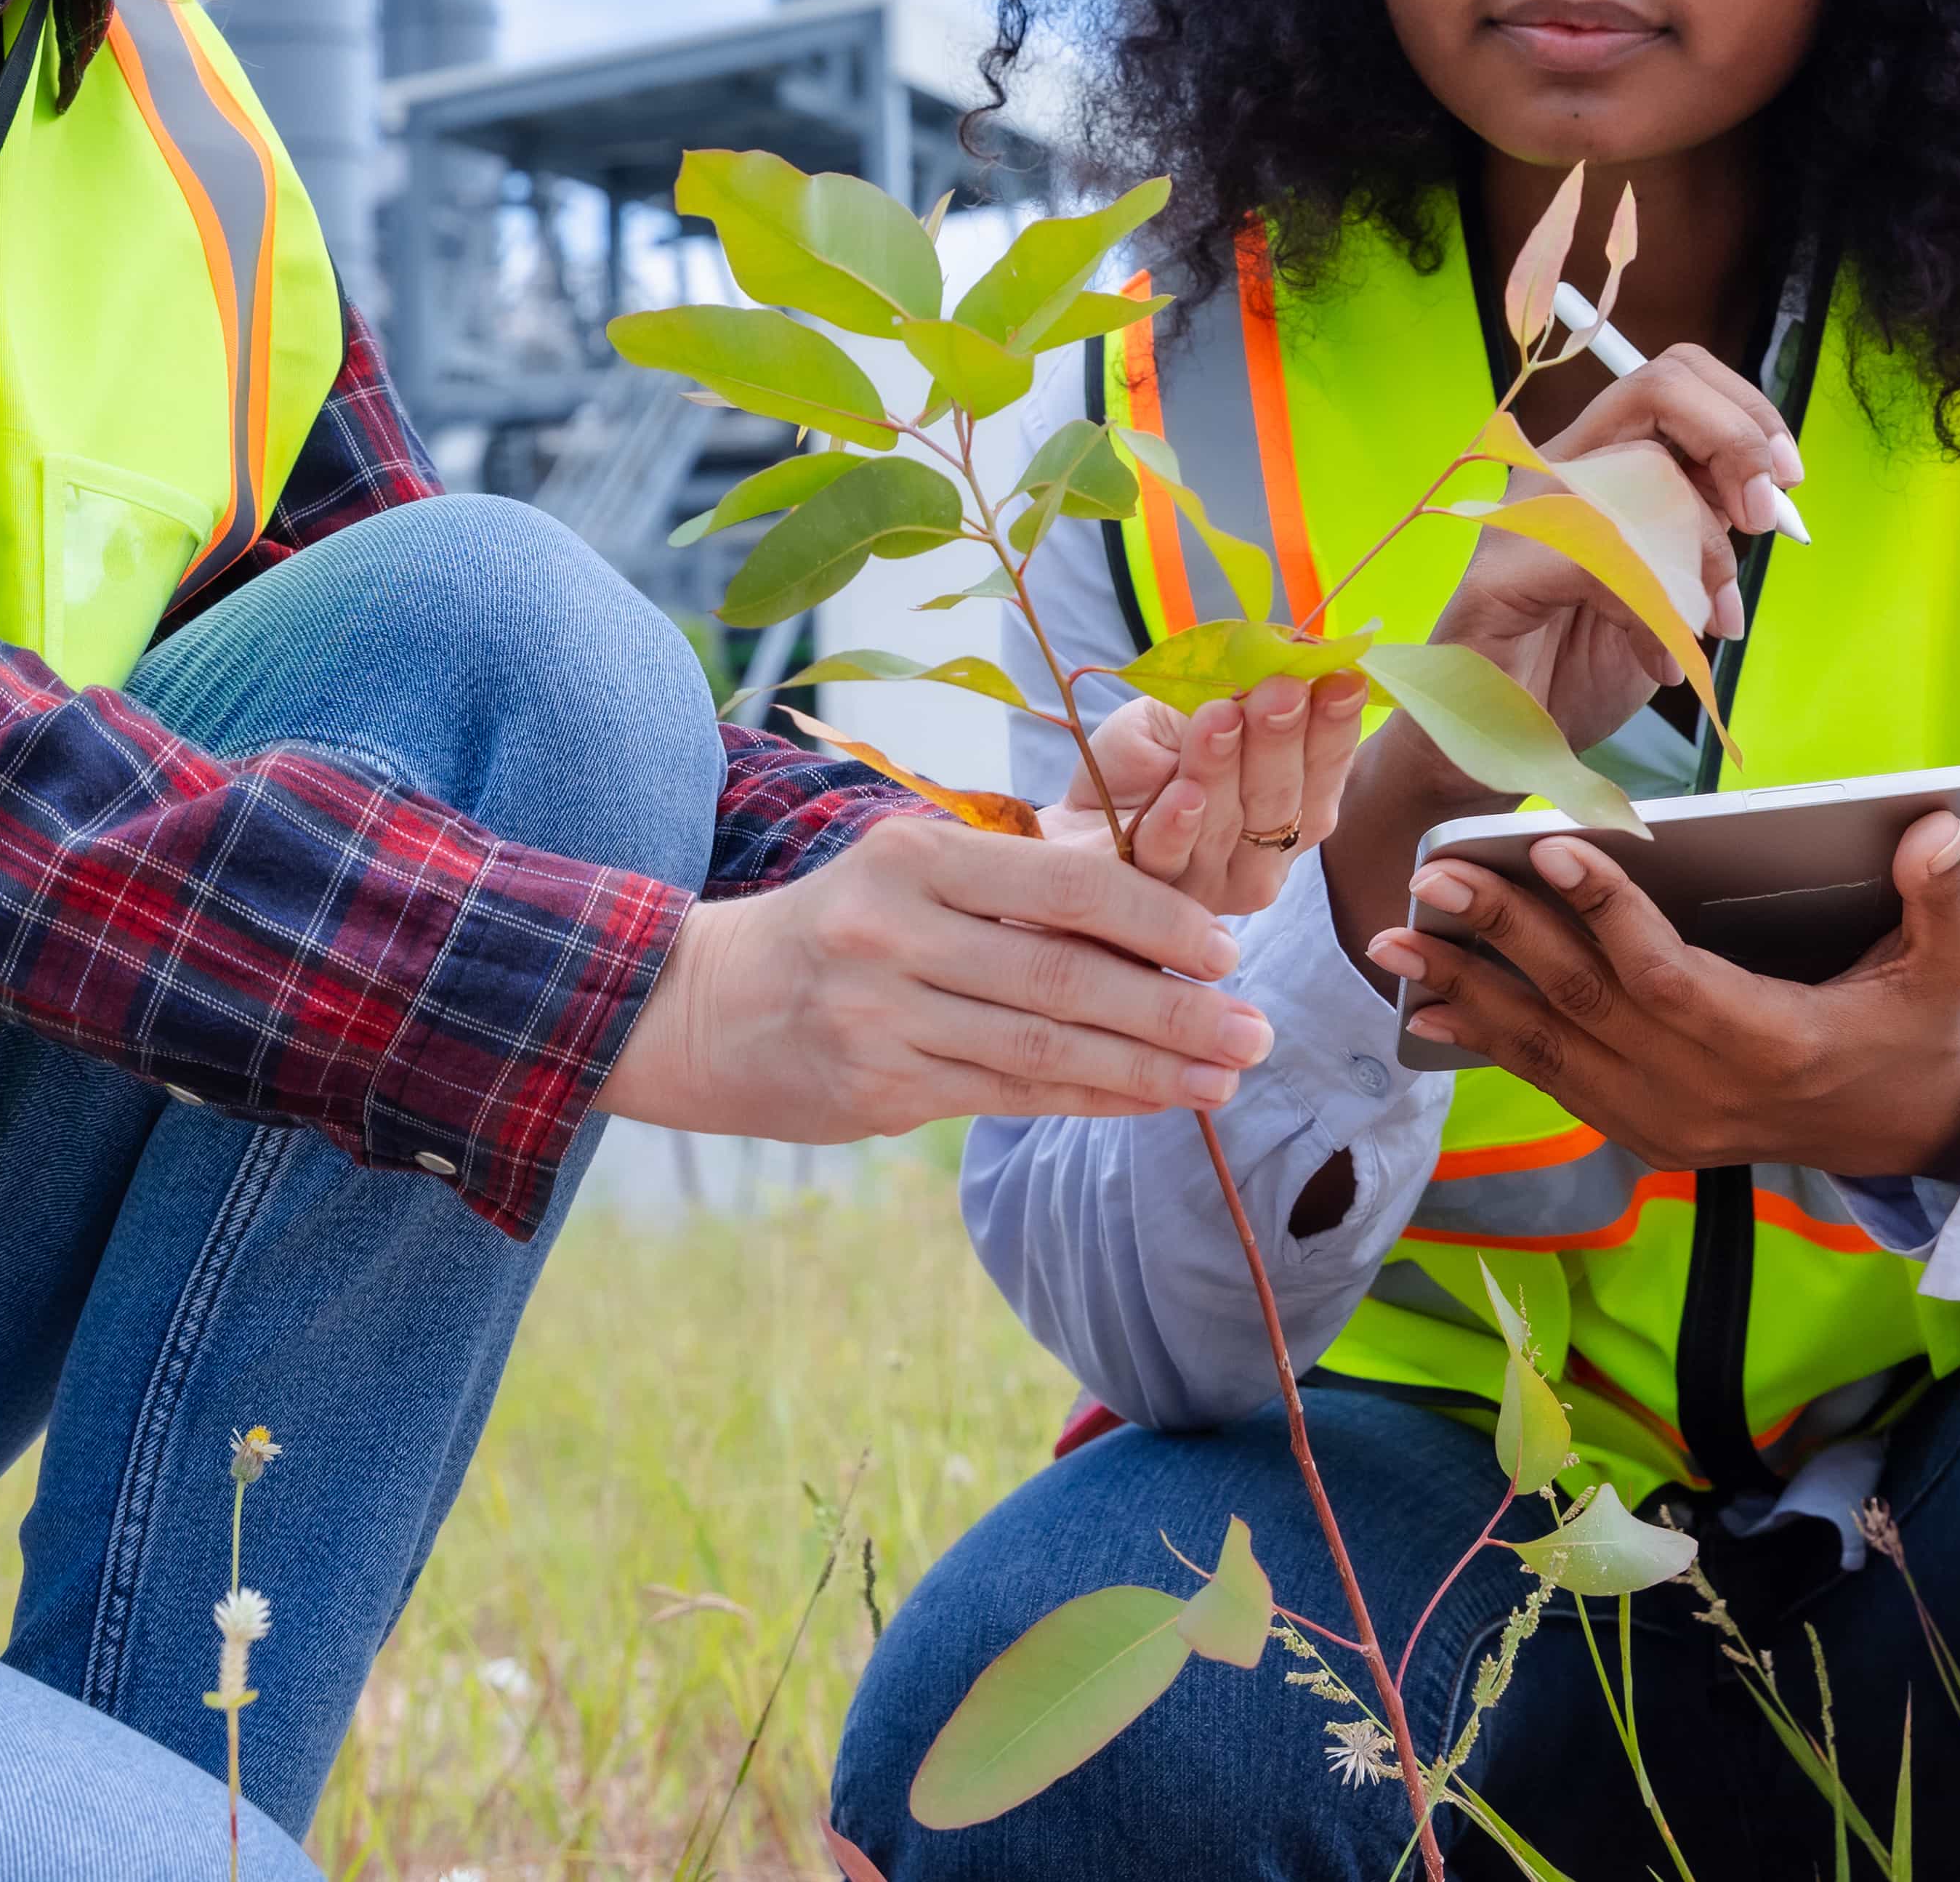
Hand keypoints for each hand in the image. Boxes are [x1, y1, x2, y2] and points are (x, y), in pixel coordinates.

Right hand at [603, 811, 1273, 1145]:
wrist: (702, 1006)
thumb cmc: (841, 924)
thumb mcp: (914, 868)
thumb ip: (1022, 879)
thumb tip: (1159, 902)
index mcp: (916, 857)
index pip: (1065, 884)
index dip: (1157, 919)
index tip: (1227, 950)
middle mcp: (896, 934)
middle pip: (1067, 979)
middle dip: (1176, 1012)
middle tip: (1257, 1032)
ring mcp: (885, 1019)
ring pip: (1047, 1051)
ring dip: (1150, 1070)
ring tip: (1225, 1077)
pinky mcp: (881, 1091)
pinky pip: (1011, 1097)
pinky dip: (1091, 1101)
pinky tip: (1151, 1102)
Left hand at [1056, 675, 1376, 915]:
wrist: (1076, 824)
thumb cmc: (1144, 765)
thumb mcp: (1184, 713)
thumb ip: (1234, 696)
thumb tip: (1290, 651)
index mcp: (1292, 801)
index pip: (1325, 767)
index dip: (1335, 726)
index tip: (1339, 679)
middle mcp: (1268, 851)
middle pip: (1284, 800)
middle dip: (1283, 740)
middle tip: (1281, 691)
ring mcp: (1218, 883)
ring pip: (1231, 828)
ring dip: (1225, 770)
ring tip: (1221, 719)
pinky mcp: (1162, 909)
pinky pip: (1172, 861)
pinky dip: (1177, 827)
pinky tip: (1183, 795)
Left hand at [1362, 811, 1959, 1184]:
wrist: (1912, 1134)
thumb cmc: (1923, 1035)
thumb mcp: (1953, 969)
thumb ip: (1943, 900)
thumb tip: (1936, 829)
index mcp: (1773, 1045)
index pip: (1669, 976)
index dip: (1608, 914)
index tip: (1551, 849)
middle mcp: (1705, 1093)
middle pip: (1586, 1005)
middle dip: (1502, 936)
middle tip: (1433, 877)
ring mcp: (1667, 1122)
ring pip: (1551, 1048)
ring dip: (1467, 992)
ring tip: (1395, 940)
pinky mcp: (1646, 1134)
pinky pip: (1554, 1083)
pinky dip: (1487, 1044)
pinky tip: (1428, 1010)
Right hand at [1401, 340, 1797, 774]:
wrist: (1496, 744)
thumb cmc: (1576, 665)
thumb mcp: (1668, 581)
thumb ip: (1700, 522)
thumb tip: (1768, 486)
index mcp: (1593, 460)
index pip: (1673, 378)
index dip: (1743, 411)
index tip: (1785, 477)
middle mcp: (1554, 468)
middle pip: (1660, 388)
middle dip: (1734, 445)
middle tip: (1758, 520)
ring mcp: (1523, 513)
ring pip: (1649, 477)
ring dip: (1702, 559)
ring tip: (1701, 629)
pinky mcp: (1502, 571)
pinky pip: (1612, 562)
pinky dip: (1657, 618)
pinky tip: (1657, 662)